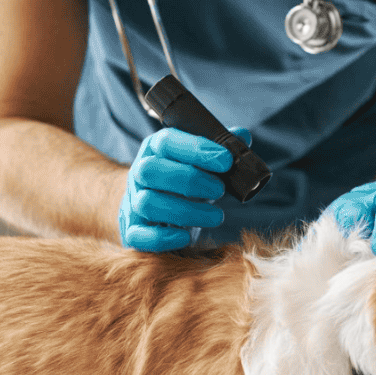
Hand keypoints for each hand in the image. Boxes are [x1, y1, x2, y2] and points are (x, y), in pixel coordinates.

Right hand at [118, 126, 251, 251]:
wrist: (158, 208)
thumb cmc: (185, 180)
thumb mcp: (203, 161)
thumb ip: (222, 147)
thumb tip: (242, 137)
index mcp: (155, 149)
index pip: (167, 142)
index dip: (197, 149)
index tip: (226, 160)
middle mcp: (139, 172)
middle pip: (151, 170)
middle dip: (190, 180)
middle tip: (220, 190)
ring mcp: (133, 201)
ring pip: (147, 203)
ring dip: (186, 211)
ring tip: (216, 216)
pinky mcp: (133, 230)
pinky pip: (138, 236)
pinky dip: (163, 238)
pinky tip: (186, 235)